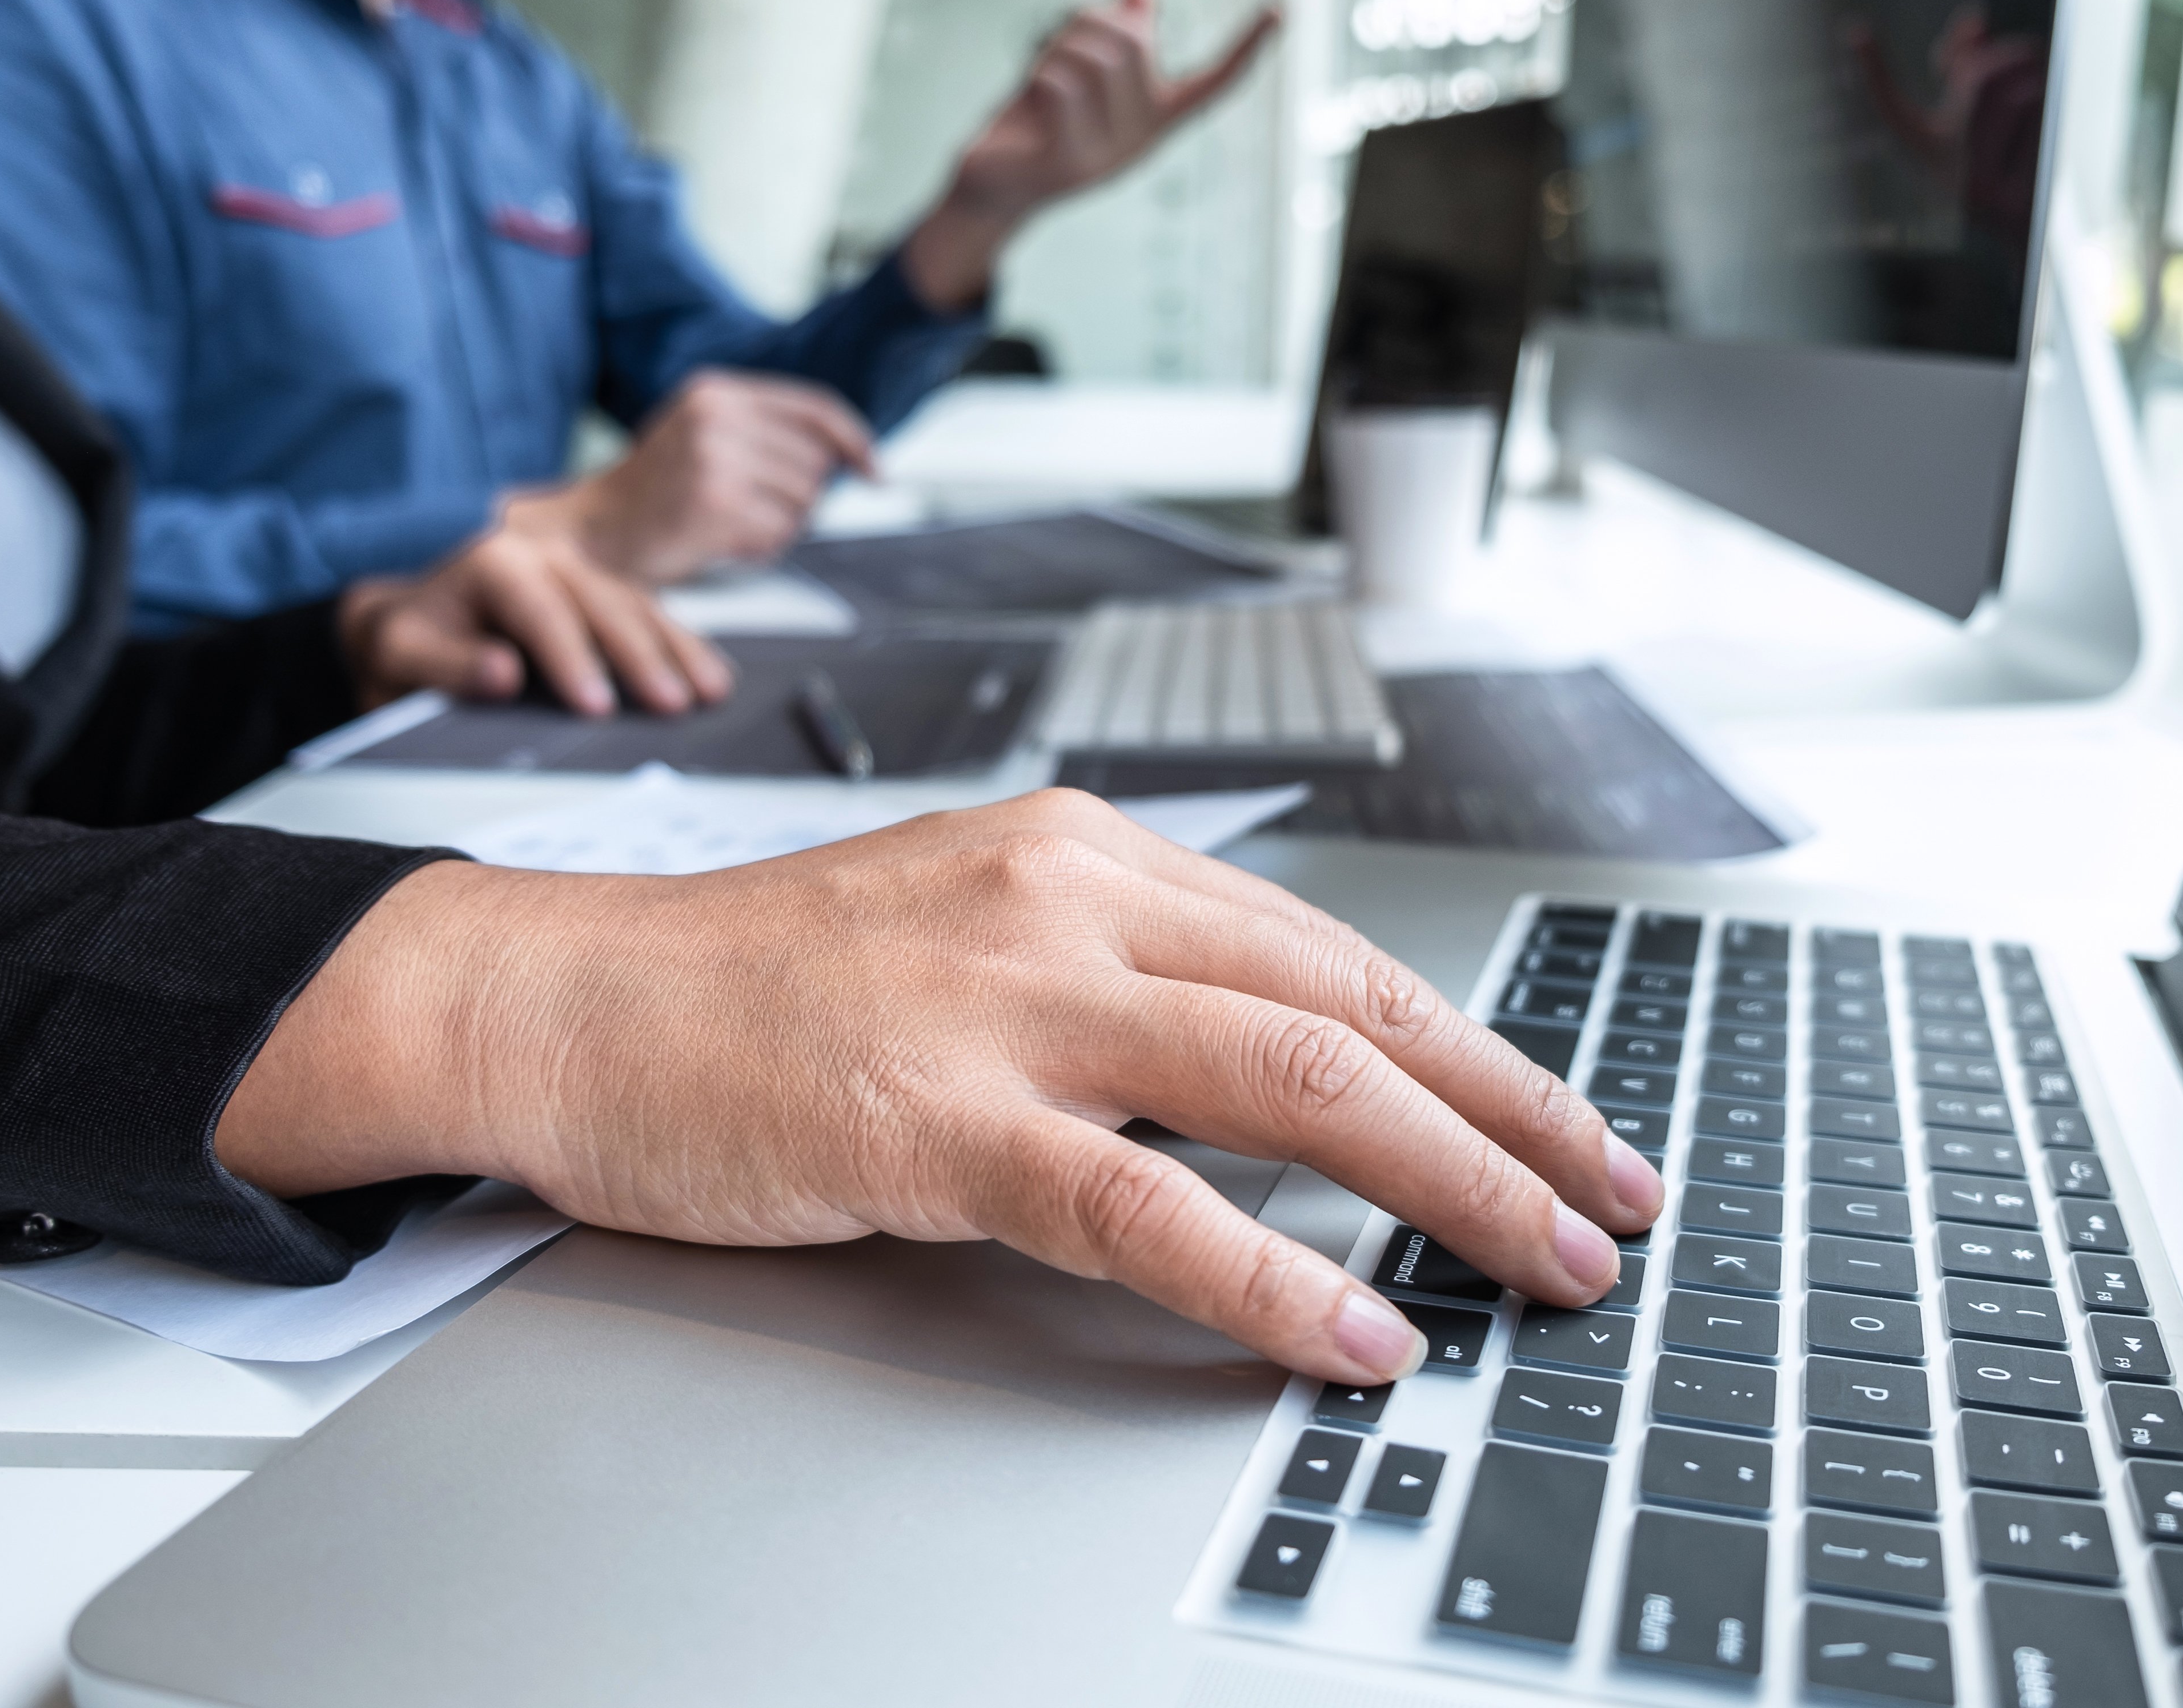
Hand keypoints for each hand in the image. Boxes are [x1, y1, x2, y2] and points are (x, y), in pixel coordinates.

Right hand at [216, 790, 1663, 1384]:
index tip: (1565, 1121)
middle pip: (1353, 1002)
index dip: (1474, 1043)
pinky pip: (1143, 1199)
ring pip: (1291, 1080)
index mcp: (1089, 853)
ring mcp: (1004, 997)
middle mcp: (1070, 895)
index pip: (1333, 951)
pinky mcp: (931, 1110)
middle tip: (1617, 1197)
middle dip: (1511, 1110)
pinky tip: (1352, 1329)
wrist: (565, 997)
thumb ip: (1117, 983)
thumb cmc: (758, 985)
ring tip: (1547, 1263)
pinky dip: (1269, 1272)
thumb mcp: (970, 936)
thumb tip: (1272, 1064)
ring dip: (1448, 1179)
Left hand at [337, 528, 731, 718]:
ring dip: (676, 650)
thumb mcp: (402, 653)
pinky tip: (712, 675)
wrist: (413, 620)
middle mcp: (542, 555)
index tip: (596, 706)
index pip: (539, 608)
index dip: (572, 657)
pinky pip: (649, 614)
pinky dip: (681, 647)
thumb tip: (502, 673)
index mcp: (491, 562)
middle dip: (640, 656)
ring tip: (709, 693)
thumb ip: (446, 664)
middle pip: (602, 601)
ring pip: (637, 604)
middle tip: (669, 704)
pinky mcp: (601, 594)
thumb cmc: (408, 642)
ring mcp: (578, 571)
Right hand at [503, 370, 876, 587]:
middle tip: (750, 507)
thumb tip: (844, 455)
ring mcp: (715, 458)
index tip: (873, 468)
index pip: (813, 408)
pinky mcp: (716, 504)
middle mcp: (715, 416)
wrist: (595, 532)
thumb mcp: (703, 435)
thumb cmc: (655, 493)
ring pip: (803, 501)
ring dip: (778, 524)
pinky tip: (723, 540)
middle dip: (797, 496)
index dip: (853, 440)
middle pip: (815, 463)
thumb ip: (762, 432)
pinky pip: (780, 533)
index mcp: (715, 392)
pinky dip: (761, 546)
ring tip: (731, 523)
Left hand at [904, 0, 1281, 310]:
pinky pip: (1064, 87)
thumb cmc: (1038, 120)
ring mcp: (1110, 158)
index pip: (1214, 81)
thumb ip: (1116, 31)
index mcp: (1157, 118)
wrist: (992, 184)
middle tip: (1060, 42)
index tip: (1280, 9)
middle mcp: (1143, 141)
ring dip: (1058, 46)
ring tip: (1042, 72)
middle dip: (1089, 23)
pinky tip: (1031, 94)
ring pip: (1096, 60)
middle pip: (1132, 44)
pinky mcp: (1072, 165)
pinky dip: (1041, 72)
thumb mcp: (1081, 70)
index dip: (1247, 47)